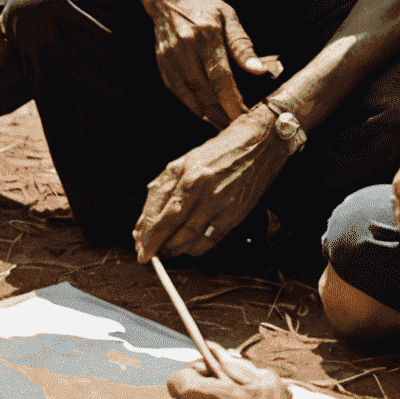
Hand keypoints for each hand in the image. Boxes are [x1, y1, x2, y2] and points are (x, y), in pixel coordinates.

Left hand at [133, 103, 288, 260]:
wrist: (259, 144)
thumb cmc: (221, 150)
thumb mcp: (187, 160)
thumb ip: (166, 186)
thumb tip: (148, 215)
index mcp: (186, 172)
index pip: (161, 209)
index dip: (148, 231)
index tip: (140, 243)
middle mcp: (201, 188)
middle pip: (172, 225)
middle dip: (156, 244)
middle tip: (147, 255)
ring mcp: (219, 202)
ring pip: (189, 237)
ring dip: (174, 249)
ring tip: (166, 252)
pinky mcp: (235, 214)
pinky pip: (211, 240)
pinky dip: (197, 249)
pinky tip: (189, 249)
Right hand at [145, 0, 279, 127]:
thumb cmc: (203, 7)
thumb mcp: (229, 17)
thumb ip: (242, 46)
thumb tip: (259, 70)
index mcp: (206, 34)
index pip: (220, 76)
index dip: (231, 100)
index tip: (243, 115)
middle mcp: (185, 47)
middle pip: (204, 90)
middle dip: (221, 112)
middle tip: (236, 124)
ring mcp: (170, 57)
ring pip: (190, 94)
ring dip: (207, 112)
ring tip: (223, 123)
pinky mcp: (162, 63)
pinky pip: (177, 91)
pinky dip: (191, 104)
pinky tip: (204, 112)